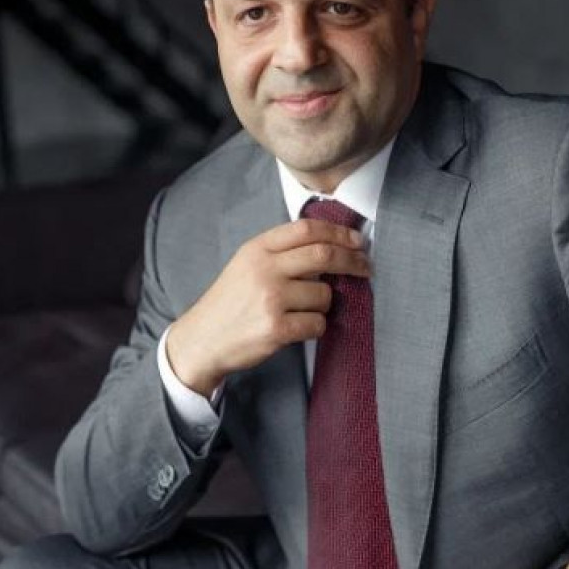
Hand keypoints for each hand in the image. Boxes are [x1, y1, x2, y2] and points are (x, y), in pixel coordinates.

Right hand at [166, 218, 369, 395]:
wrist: (202, 339)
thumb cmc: (231, 301)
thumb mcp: (247, 264)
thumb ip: (281, 251)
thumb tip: (330, 245)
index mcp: (257, 248)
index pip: (307, 229)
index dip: (338, 232)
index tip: (358, 240)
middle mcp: (264, 268)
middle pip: (323, 255)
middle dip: (352, 260)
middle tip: (367, 267)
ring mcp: (271, 298)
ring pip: (324, 294)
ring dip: (324, 304)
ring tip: (302, 310)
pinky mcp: (276, 327)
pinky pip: (318, 323)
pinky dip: (316, 326)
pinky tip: (297, 327)